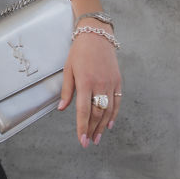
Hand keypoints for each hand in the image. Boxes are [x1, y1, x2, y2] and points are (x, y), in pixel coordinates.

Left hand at [57, 32, 121, 147]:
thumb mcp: (68, 69)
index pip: (84, 111)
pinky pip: (117, 102)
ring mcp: (111, 84)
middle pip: (97, 113)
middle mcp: (100, 85)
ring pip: (108, 110)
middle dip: (92, 130)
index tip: (81, 140)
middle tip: (88, 142)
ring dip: (102, 126)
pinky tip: (109, 124)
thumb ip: (66, 90)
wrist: (97, 36)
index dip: (82, 127)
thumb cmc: (79, 52)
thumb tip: (62, 109)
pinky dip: (114, 115)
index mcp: (85, 82)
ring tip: (97, 138)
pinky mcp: (118, 82)